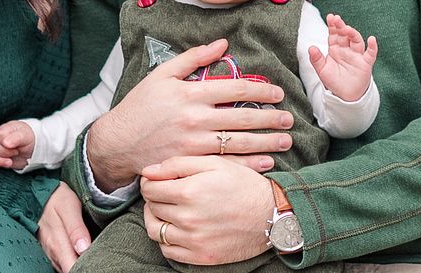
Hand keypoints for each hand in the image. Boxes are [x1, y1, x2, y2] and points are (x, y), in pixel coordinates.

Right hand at [0, 120, 34, 169]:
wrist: (32, 148)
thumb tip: (5, 143)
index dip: (6, 144)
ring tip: (10, 162)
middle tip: (16, 153)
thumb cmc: (28, 139)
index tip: (16, 148)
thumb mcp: (26, 136)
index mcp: (5, 129)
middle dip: (4, 153)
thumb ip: (16, 138)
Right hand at [36, 183, 90, 272]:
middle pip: (70, 269)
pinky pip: (61, 261)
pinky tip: (79, 251)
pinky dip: (71, 259)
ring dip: (78, 263)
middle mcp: (52, 252)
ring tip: (91, 253)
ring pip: (65, 267)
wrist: (36, 191)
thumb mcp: (69, 207)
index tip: (98, 261)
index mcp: (57, 244)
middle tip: (97, 256)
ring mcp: (49, 252)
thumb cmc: (56, 197)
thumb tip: (84, 249)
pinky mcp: (49, 249)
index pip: (72, 269)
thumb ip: (76, 229)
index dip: (86, 267)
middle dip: (84, 266)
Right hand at [85, 39, 293, 190]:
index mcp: (190, 93)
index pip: (234, 88)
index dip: (260, 90)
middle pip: (242, 117)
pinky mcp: (191, 162)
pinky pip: (226, 164)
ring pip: (239, 142)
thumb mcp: (162, 74)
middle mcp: (195, 118)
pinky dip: (249, 164)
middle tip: (289, 119)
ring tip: (286, 140)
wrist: (118, 141)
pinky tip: (266, 162)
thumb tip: (222, 43)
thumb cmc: (140, 105)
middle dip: (270, 118)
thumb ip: (193, 58)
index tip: (278, 92)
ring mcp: (194, 143)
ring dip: (266, 142)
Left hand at [140, 155, 274, 264]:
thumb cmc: (243, 184)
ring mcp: (194, 240)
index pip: (149, 188)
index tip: (157, 180)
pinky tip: (177, 228)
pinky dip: (167, 240)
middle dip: (154, 198)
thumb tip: (148, 171)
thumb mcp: (214, 163)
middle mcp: (188, 218)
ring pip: (155, 231)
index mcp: (189, 191)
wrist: (272, 214)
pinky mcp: (201, 256)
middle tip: (165, 192)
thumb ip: (177, 164)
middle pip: (152, 207)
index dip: (150, 181)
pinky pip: (168, 251)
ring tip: (167, 210)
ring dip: (156, 219)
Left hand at [308, 13, 377, 101]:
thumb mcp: (322, 71)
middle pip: (345, 35)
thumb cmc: (333, 81)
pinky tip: (372, 39)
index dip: (332, 26)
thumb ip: (316, 59)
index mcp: (335, 49)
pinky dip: (373, 47)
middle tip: (337, 19)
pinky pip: (370, 54)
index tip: (330, 16)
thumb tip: (310, 47)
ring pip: (356, 41)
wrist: (345, 96)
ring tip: (348, 29)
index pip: (333, 34)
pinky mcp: (365, 64)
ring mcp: (356, 56)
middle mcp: (346, 50)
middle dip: (341, 27)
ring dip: (353, 34)